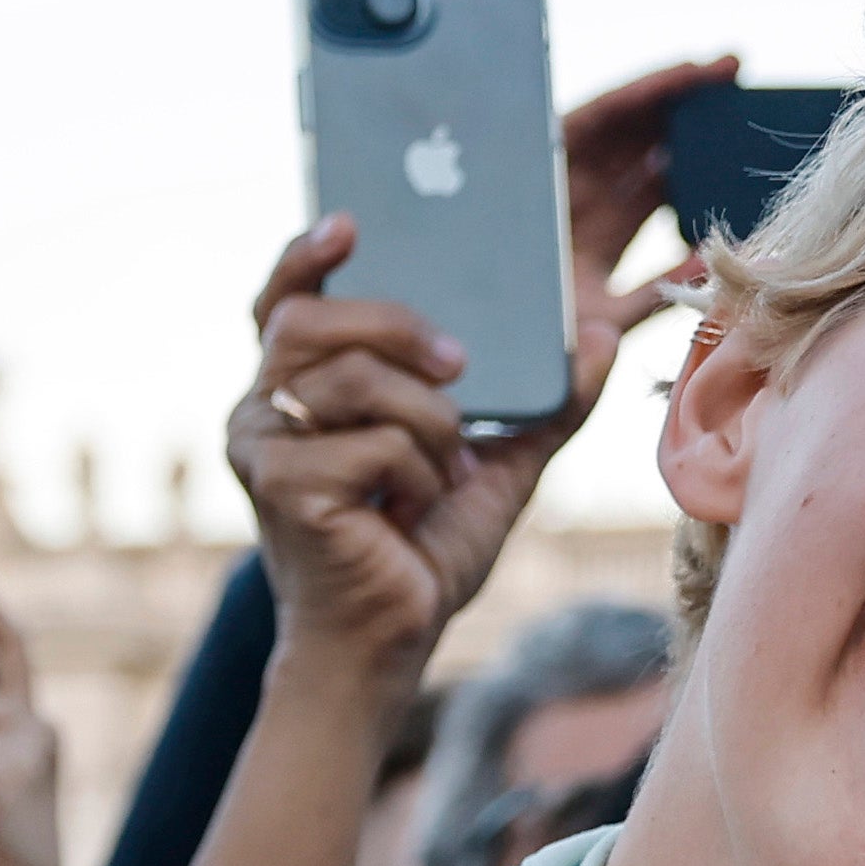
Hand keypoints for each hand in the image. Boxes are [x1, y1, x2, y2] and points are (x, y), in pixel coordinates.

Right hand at [229, 56, 737, 684]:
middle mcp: (263, 411)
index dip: (305, 254)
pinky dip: (420, 474)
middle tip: (462, 368)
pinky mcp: (281, 488)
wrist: (387, 642)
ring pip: (354, 378)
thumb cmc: (420, 552)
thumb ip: (546, 401)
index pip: (283, 299)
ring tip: (444, 470)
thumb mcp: (500, 462)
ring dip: (429, 423)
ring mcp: (263, 449)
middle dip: (397, 326)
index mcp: (300, 390)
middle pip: (309, 318)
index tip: (350, 223)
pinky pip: (373, 441)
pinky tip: (412, 514)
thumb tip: (601, 337)